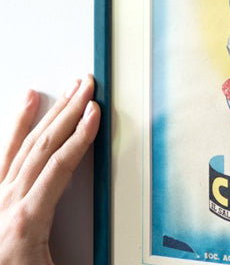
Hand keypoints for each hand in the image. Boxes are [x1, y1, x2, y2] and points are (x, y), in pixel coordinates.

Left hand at [0, 74, 99, 264]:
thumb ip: (88, 252)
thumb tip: (112, 240)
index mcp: (27, 222)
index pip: (60, 166)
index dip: (81, 136)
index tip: (94, 112)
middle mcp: (7, 203)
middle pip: (43, 146)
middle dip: (69, 111)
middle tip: (86, 86)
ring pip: (24, 144)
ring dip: (49, 113)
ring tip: (66, 89)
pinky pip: (4, 153)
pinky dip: (16, 126)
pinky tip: (26, 104)